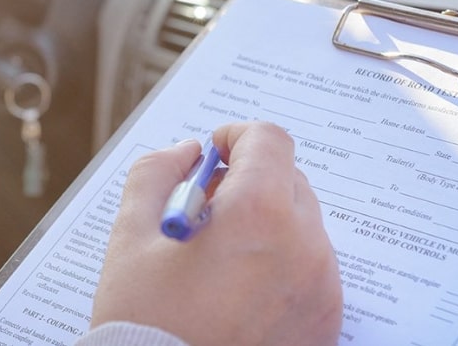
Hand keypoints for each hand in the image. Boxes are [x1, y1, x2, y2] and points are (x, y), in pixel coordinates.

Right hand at [91, 122, 342, 345]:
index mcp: (259, 212)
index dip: (237, 137)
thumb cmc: (146, 319)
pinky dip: (282, 262)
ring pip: (301, 223)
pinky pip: (311, 267)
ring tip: (221, 257)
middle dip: (249, 180)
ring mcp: (321, 286)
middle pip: (288, 179)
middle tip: (208, 208)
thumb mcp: (131, 235)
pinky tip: (240, 289)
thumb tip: (188, 152)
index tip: (214, 152)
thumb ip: (156, 174)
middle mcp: (304, 244)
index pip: (269, 140)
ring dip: (267, 222)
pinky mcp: (326, 321)